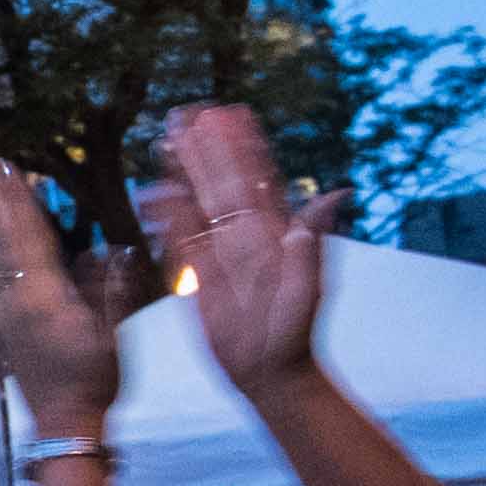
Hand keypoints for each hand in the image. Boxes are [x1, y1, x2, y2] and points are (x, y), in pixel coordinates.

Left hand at [0, 153, 123, 435]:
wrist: (64, 425)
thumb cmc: (93, 384)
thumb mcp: (111, 335)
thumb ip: (107, 289)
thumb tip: (107, 250)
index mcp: (44, 297)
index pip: (28, 236)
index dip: (17, 200)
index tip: (7, 169)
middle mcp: (16, 301)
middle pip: (2, 239)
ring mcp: (5, 314)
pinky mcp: (3, 327)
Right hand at [143, 103, 330, 395]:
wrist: (270, 374)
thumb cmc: (295, 335)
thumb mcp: (309, 290)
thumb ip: (313, 246)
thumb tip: (334, 197)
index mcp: (276, 233)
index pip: (256, 179)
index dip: (243, 146)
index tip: (231, 113)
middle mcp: (247, 236)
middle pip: (222, 181)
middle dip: (207, 146)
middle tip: (190, 111)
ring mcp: (221, 253)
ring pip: (198, 202)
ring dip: (184, 171)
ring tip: (169, 138)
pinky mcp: (199, 276)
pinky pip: (178, 236)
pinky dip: (165, 213)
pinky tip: (151, 191)